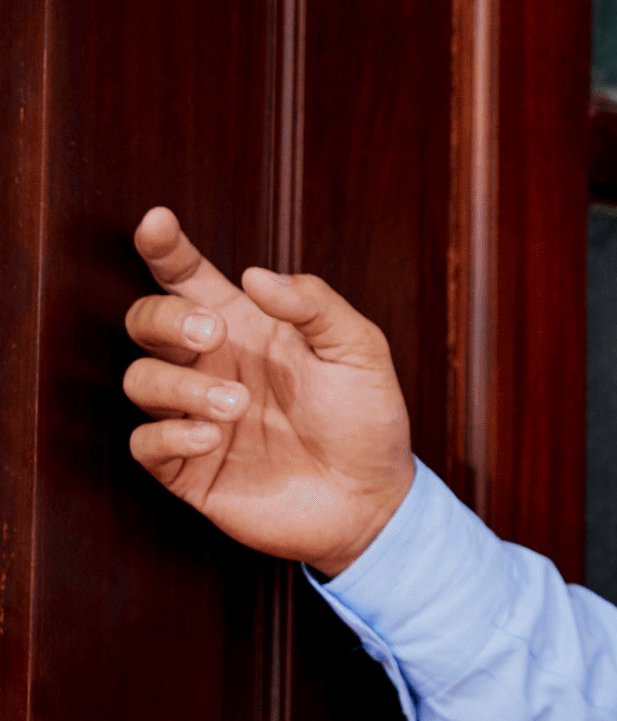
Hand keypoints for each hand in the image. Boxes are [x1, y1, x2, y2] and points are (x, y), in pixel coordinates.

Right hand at [121, 207, 414, 576]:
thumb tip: (257, 274)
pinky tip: (212, 437)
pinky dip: (169, 434)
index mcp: (248, 329)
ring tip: (237, 405)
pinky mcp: (187, 468)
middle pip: (147, 321)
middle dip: (166, 318)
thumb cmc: (366, 419)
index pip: (189, 278)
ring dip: (180, 384)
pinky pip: (145, 442)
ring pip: (140, 379)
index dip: (166, 248)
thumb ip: (315, 307)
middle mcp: (213, 365)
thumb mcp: (359, 352)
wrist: (373, 498)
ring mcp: (195, 415)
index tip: (157, 222)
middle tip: (214, 332)